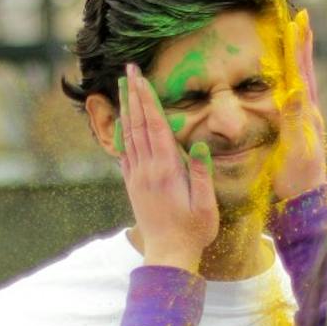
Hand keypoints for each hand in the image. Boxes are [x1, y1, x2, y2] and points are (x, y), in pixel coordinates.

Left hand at [119, 62, 218, 271]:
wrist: (168, 254)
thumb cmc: (193, 231)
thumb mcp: (206, 205)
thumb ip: (202, 175)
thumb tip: (201, 146)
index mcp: (167, 170)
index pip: (155, 126)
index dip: (147, 99)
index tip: (141, 78)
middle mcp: (147, 170)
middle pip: (138, 124)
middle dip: (133, 95)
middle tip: (128, 70)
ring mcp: (137, 177)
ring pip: (128, 135)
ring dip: (125, 109)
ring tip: (122, 88)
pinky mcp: (133, 185)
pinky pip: (124, 153)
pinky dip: (121, 133)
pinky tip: (120, 122)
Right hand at [271, 9, 326, 200]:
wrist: (304, 206)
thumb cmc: (298, 181)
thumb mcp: (295, 150)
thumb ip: (295, 120)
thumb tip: (296, 89)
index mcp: (308, 114)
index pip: (301, 72)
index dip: (298, 46)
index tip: (298, 19)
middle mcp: (309, 115)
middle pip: (305, 72)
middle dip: (302, 45)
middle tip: (301, 18)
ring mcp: (305, 124)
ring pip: (302, 82)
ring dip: (299, 60)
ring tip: (298, 40)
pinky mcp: (298, 133)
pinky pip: (296, 99)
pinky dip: (293, 81)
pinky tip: (290, 81)